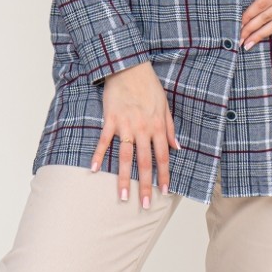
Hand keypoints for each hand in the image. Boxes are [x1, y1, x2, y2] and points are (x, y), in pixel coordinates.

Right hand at [90, 60, 180, 207]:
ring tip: (123, 196)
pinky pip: (104, 141)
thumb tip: (177, 147)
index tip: (165, 191)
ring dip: (124, 178)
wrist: (129, 67)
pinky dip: (99, 155)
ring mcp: (125, 125)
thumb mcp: (165, 106)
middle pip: (144, 162)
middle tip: (144, 204)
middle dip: (145, 185)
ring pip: (125, 157)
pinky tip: (94, 170)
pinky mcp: (110, 120)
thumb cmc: (149, 86)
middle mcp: (142, 129)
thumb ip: (170, 129)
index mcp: (157, 126)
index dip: (164, 175)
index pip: (162, 156)